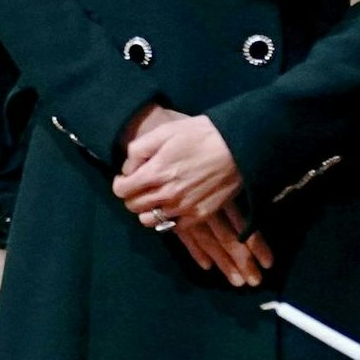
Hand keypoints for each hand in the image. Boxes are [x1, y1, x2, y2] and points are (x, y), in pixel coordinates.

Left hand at [115, 107, 263, 285]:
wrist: (239, 148)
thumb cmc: (200, 135)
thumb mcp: (164, 132)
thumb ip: (138, 151)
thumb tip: (128, 170)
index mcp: (154, 173)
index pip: (121, 191)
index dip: (121, 183)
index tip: (127, 177)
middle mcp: (166, 195)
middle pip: (133, 206)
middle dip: (132, 196)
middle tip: (142, 186)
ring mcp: (183, 208)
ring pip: (150, 221)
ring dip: (148, 210)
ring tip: (156, 197)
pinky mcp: (199, 215)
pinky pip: (173, 226)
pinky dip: (168, 218)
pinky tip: (173, 205)